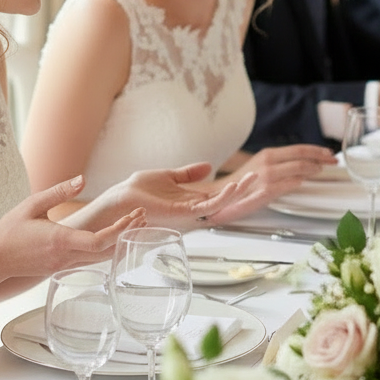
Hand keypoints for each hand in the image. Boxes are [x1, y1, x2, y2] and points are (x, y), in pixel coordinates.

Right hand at [0, 176, 146, 273]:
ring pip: (101, 258)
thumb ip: (59, 192)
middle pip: (107, 250)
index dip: (121, 229)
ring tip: (135, 223)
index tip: (134, 215)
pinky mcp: (61, 268)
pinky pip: (90, 260)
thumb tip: (83, 179)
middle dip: (128, 233)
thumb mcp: (32, 204)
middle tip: (144, 215)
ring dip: (120, 241)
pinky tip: (114, 237)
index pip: (99, 240)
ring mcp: (64, 265)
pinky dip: (106, 249)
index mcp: (60, 240)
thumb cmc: (9, 230)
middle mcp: (66, 256)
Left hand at [85, 163, 258, 231]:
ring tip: (255, 179)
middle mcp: (191, 208)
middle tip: (261, 177)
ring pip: (221, 203)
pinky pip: (208, 205)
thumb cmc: (134, 192)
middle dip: (243, 190)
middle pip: (224, 200)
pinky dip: (224, 197)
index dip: (233, 187)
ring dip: (239, 192)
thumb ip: (186, 174)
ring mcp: (188, 213)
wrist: (118, 202)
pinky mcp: (183, 213)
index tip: (250, 175)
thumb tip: (208, 166)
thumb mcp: (165, 176)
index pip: (216, 194)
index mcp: (188, 199)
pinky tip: (235, 187)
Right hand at [201, 145, 337, 223]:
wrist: (222, 193)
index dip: (317, 150)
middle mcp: (269, 162)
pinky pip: (290, 184)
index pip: (299, 148)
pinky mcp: (267, 190)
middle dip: (322, 159)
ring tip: (321, 170)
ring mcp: (268, 176)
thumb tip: (301, 163)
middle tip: (333, 161)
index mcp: (268, 154)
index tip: (328, 153)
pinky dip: (301, 181)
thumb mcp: (261, 164)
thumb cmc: (243, 181)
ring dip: (314, 169)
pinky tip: (306, 182)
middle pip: (303, 157)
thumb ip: (280, 163)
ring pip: (299, 170)